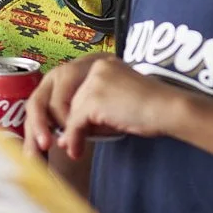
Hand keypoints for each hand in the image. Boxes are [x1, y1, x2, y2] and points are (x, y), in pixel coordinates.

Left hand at [26, 55, 180, 162]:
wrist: (169, 109)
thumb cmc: (148, 111)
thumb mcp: (113, 106)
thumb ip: (87, 113)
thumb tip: (62, 136)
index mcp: (96, 62)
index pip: (61, 81)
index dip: (51, 107)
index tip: (49, 128)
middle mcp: (91, 63)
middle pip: (54, 89)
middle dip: (43, 118)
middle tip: (44, 143)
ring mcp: (92, 77)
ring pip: (65, 109)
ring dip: (66, 131)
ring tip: (71, 147)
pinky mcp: (94, 95)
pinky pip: (73, 121)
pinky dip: (73, 138)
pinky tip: (76, 150)